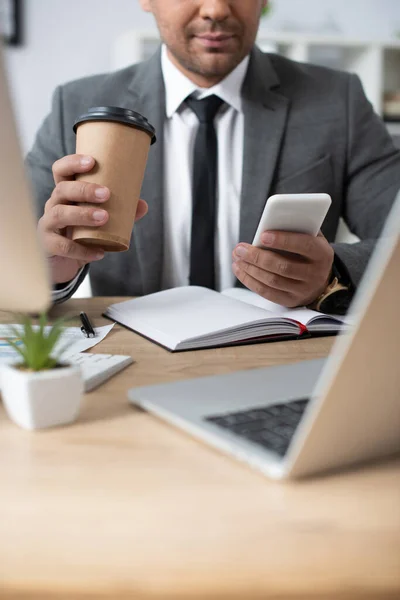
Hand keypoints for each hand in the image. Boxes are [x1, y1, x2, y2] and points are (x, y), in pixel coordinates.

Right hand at [38, 154, 147, 283]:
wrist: (64, 262)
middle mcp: (54, 205)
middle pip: (62, 190)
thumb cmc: (82, 234)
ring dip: (82, 214)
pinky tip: (99, 252)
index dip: (72, 163)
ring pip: (59, 214)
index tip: (92, 161)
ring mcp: (48, 224)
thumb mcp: (100, 222)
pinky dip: (82, 250)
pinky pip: (62, 246)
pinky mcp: (48, 245)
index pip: (61, 171)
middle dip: (84, 190)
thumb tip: (143, 205)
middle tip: (106, 194)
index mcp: (65, 193)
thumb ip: (121, 213)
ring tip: (104, 217)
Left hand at [232, 231, 333, 307]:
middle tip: (240, 248)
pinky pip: (267, 293)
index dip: (283, 240)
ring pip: (272, 280)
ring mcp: (303, 290)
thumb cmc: (309, 252)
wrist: (321, 279)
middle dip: (258, 257)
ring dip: (250, 269)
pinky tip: (239, 269)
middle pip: (283, 266)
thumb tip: (271, 221)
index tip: (262, 235)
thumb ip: (297, 228)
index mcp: (322, 254)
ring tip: (237, 257)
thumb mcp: (311, 237)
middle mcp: (315, 274)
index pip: (304, 245)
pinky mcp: (291, 300)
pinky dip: (250, 281)